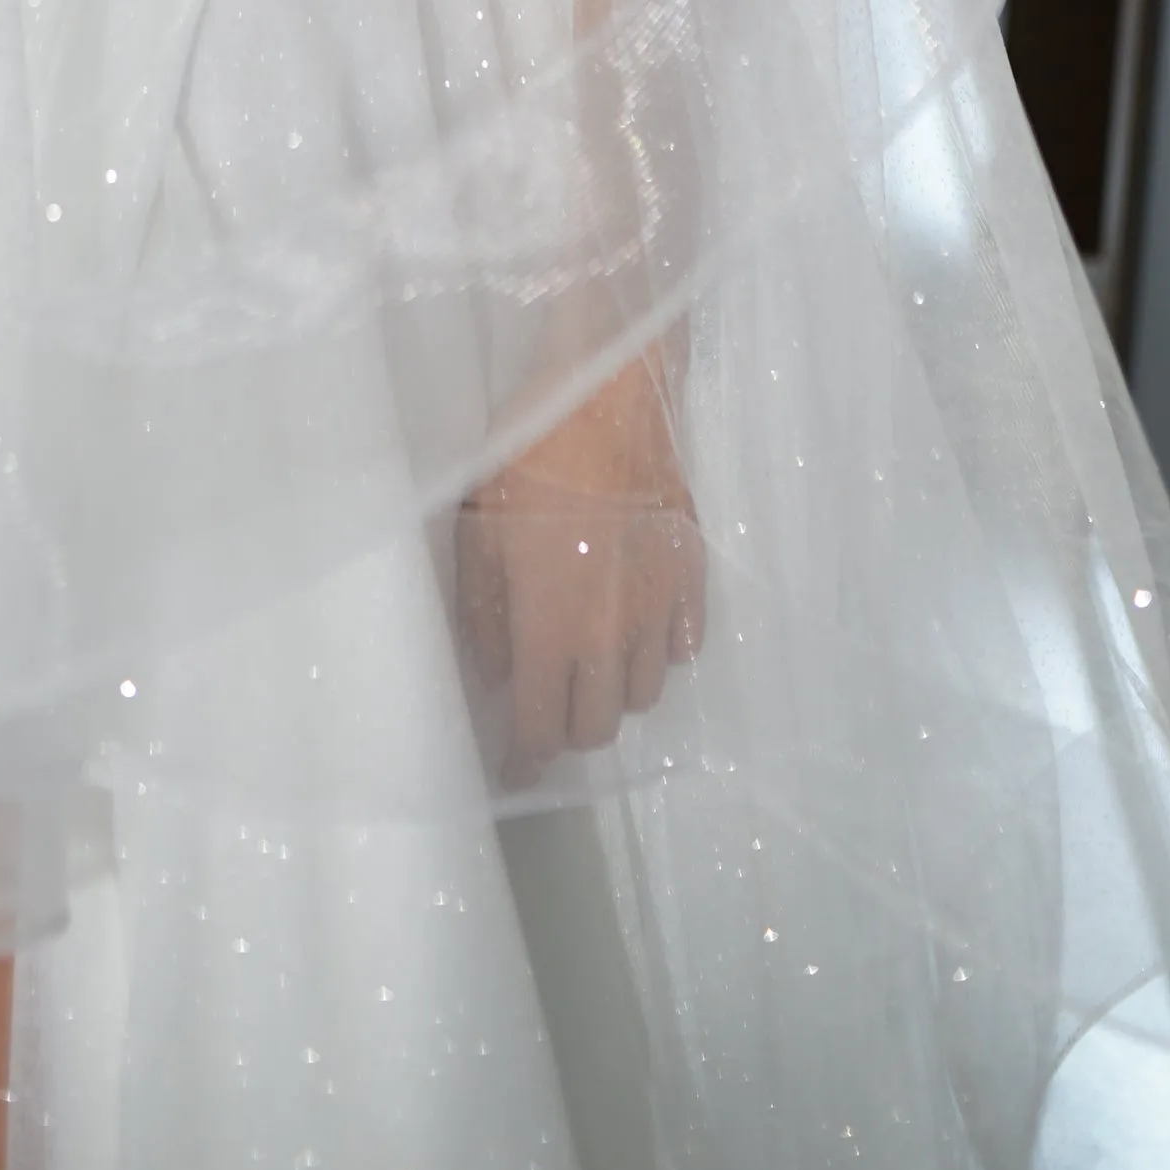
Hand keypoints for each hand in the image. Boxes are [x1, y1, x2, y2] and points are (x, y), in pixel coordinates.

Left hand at [457, 352, 705, 776]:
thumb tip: (499, 672)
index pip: (540, 728)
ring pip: (644, 695)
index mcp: (550, 631)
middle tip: (548, 709)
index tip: (515, 772)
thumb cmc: (527, 457)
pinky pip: (684, 648)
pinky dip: (660, 653)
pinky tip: (640, 627)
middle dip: (568, 732)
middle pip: (598, 728)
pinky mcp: (692, 577)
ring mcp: (658, 610)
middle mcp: (610, 638)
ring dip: (614, 692)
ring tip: (591, 662)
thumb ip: (485, 615)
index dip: (525, 761)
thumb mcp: (478, 533)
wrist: (608, 397)